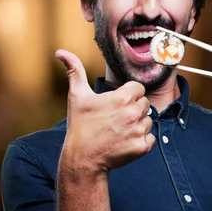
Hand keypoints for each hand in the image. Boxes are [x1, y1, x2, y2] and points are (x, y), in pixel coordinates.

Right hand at [56, 49, 154, 177]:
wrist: (82, 158)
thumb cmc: (80, 125)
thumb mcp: (77, 96)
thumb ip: (75, 71)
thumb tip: (61, 52)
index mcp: (122, 98)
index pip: (138, 88)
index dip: (129, 94)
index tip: (117, 103)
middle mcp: (133, 113)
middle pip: (144, 104)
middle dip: (133, 108)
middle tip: (116, 118)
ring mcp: (138, 131)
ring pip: (148, 121)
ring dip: (138, 124)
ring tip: (119, 130)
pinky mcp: (142, 147)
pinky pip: (150, 138)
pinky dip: (141, 141)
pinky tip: (125, 141)